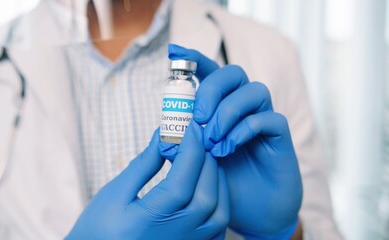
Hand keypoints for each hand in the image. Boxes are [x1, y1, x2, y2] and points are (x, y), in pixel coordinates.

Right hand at [66, 123, 229, 239]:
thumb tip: (164, 136)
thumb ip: (143, 165)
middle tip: (197, 139)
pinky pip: (218, 228)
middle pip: (205, 196)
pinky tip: (207, 185)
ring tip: (203, 160)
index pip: (181, 183)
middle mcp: (174, 238)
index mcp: (149, 223)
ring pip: (219, 214)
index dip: (190, 152)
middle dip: (206, 162)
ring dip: (217, 182)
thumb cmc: (100, 226)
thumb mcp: (115, 193)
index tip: (191, 128)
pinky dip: (220, 202)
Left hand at [164, 44, 302, 238]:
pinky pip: (269, 119)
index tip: (173, 53)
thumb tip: (165, 130)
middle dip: (212, 89)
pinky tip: (228, 148)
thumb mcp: (194, 164)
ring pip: (255, 91)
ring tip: (212, 141)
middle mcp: (242, 109)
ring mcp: (262, 120)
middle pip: (233, 73)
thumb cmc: (221, 183)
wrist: (251, 213)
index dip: (193, 59)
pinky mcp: (279, 137)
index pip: (209, 73)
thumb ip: (182, 145)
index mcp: (219, 108)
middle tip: (198, 117)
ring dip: (228, 112)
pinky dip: (244, 130)